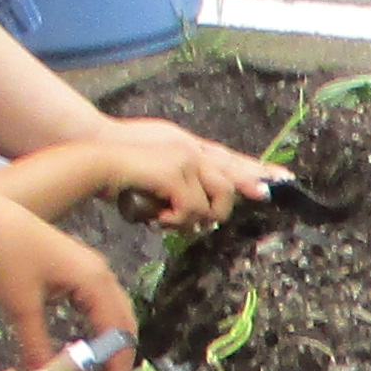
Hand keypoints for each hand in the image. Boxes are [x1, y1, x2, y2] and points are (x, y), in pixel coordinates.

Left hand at [0, 184, 129, 363]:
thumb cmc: (4, 253)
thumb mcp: (20, 306)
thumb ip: (36, 346)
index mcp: (94, 280)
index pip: (118, 331)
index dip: (118, 365)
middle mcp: (100, 272)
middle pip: (124, 320)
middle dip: (121, 355)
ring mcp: (90, 266)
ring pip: (114, 310)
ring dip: (112, 340)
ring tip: (102, 369)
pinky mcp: (75, 266)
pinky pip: (99, 301)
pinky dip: (99, 325)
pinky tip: (84, 341)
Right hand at [94, 121, 278, 228]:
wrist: (92, 157)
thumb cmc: (116, 172)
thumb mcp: (154, 179)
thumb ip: (176, 189)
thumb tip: (195, 214)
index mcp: (186, 148)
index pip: (227, 158)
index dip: (252, 170)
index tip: (278, 178)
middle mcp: (190, 148)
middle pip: (233, 170)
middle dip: (251, 184)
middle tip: (266, 195)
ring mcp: (185, 158)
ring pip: (217, 197)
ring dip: (197, 217)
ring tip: (172, 222)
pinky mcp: (175, 173)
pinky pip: (193, 208)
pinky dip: (176, 220)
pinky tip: (158, 220)